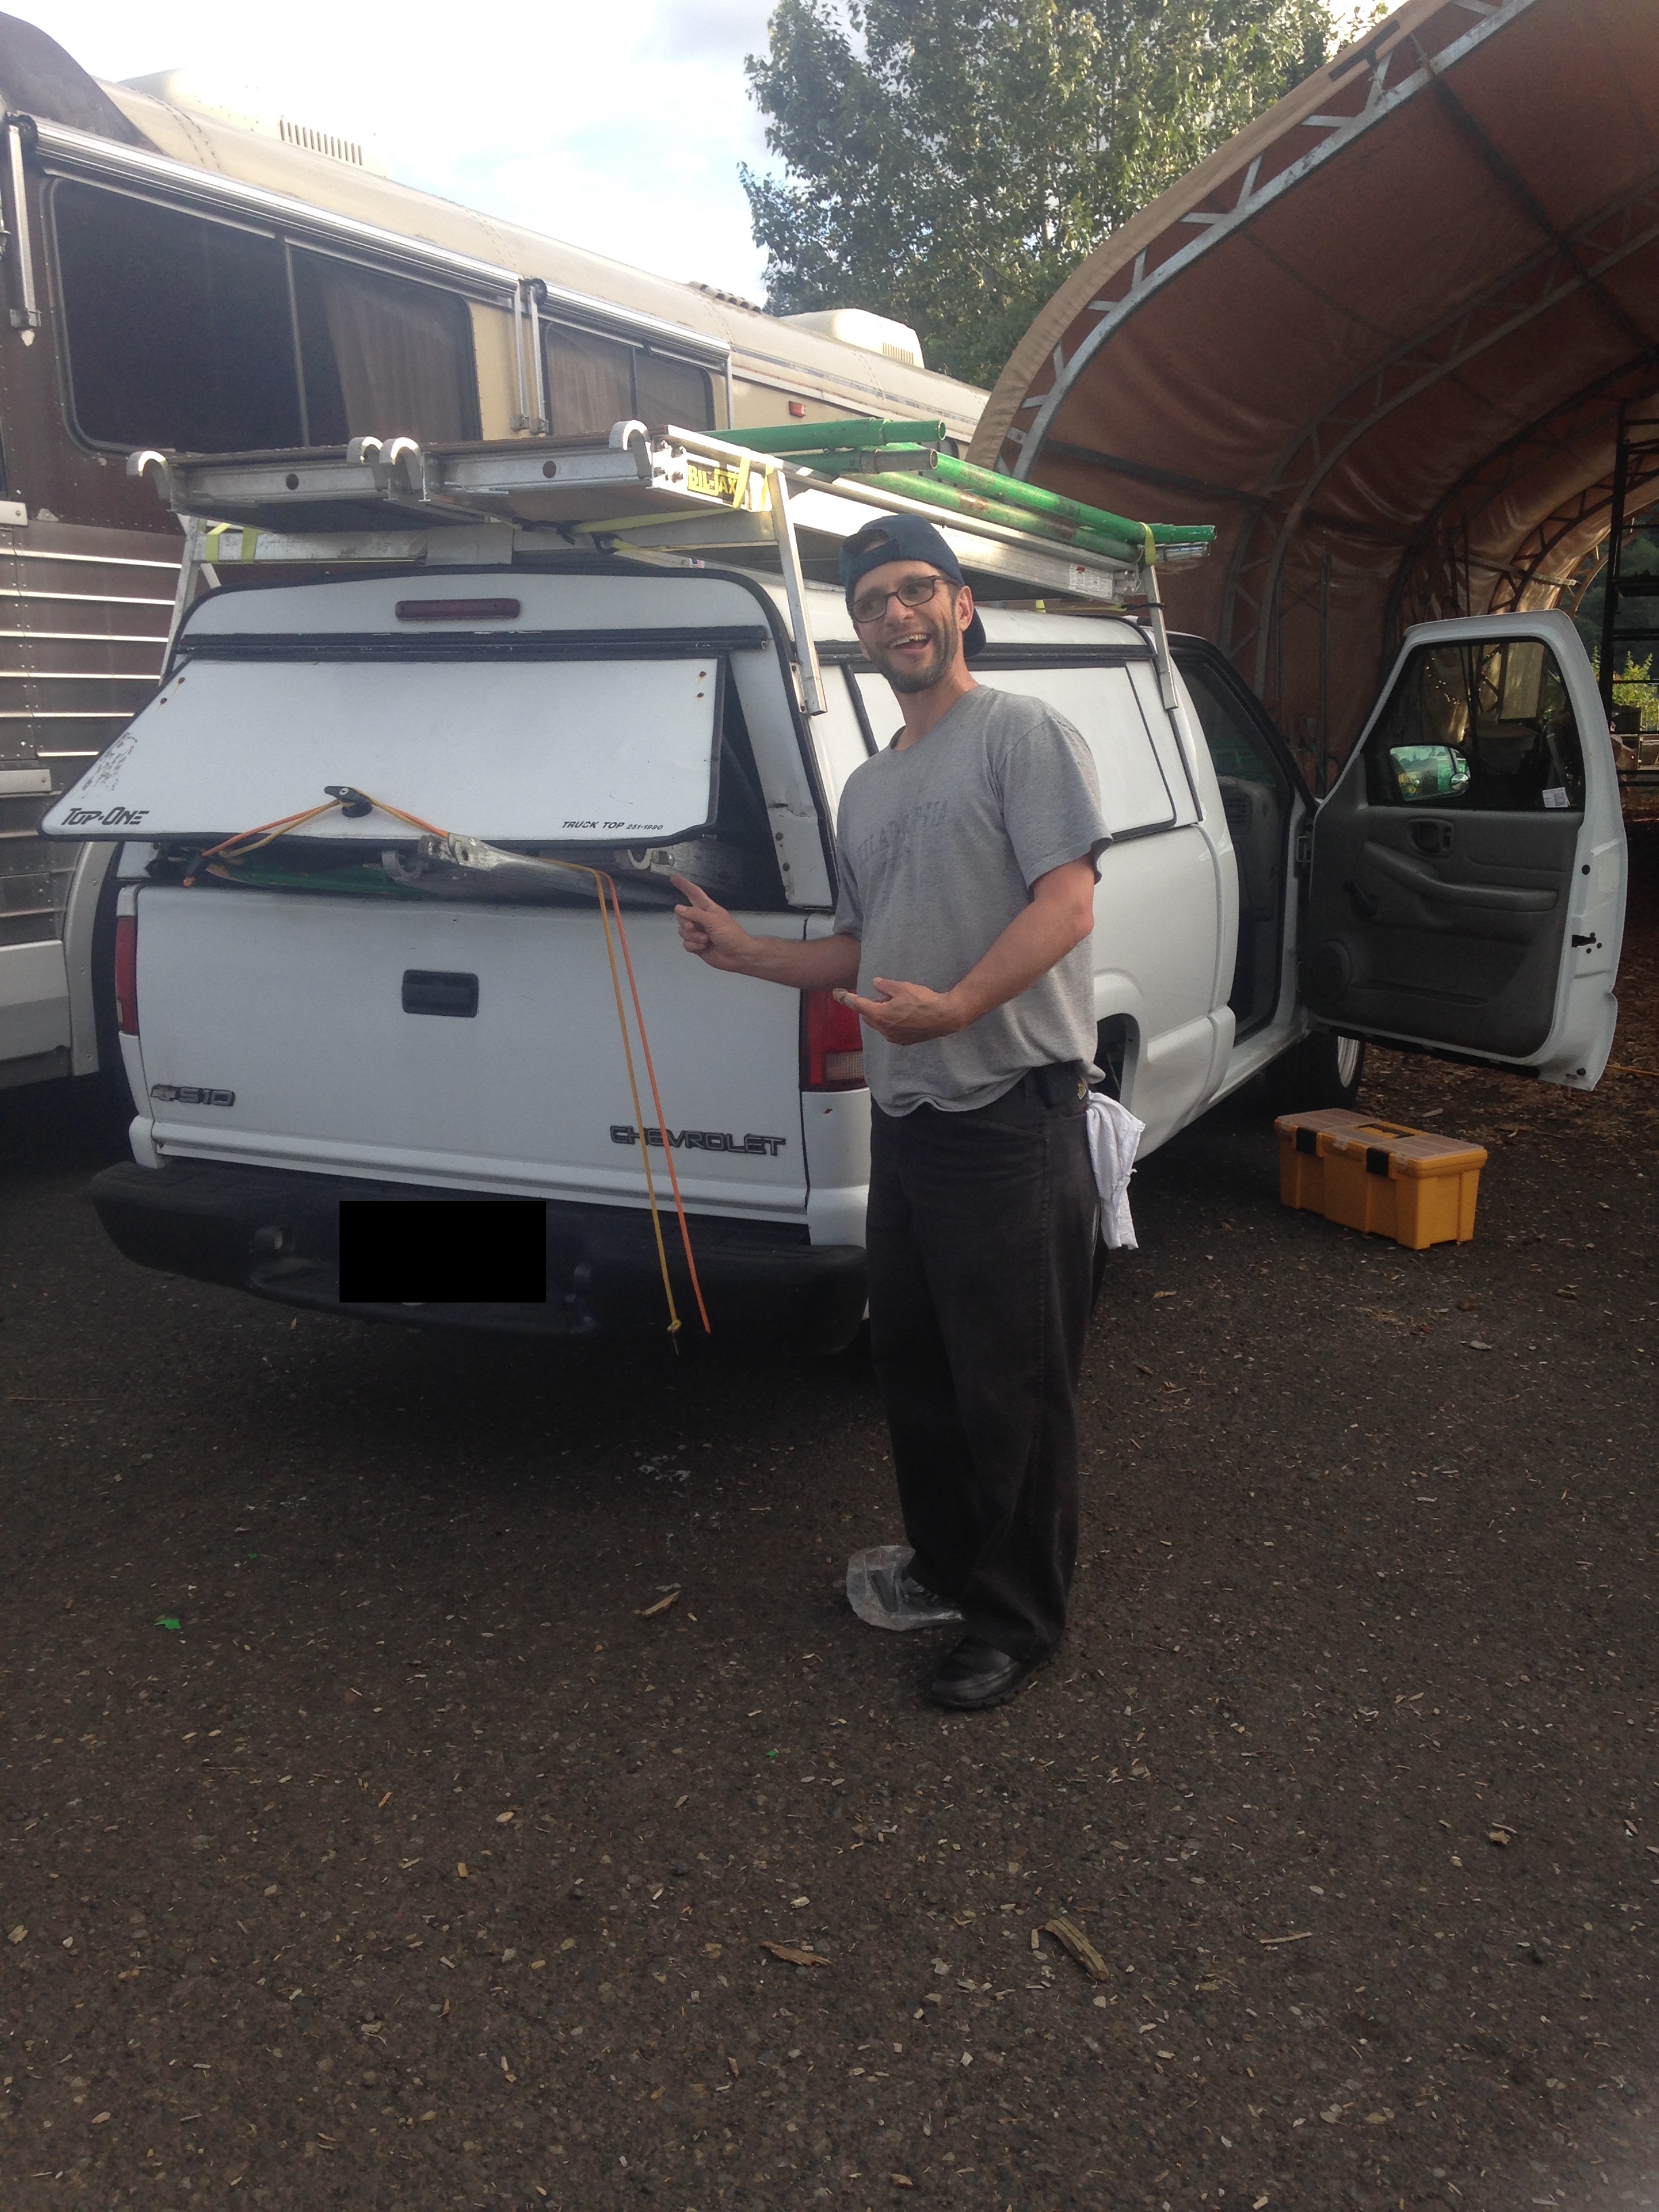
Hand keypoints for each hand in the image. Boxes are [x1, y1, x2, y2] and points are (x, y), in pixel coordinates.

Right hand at [671, 876, 754, 971]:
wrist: (737, 956)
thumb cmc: (730, 934)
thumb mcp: (713, 920)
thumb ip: (694, 914)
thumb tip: (678, 908)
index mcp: (707, 909)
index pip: (693, 893)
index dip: (684, 885)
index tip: (674, 878)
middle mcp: (701, 919)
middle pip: (682, 916)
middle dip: (686, 923)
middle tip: (695, 927)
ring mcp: (698, 933)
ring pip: (683, 931)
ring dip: (693, 937)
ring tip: (706, 940)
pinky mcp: (696, 946)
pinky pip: (686, 943)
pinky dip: (693, 946)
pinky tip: (703, 947)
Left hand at [833, 976, 964, 1045]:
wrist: (944, 1017)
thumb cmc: (923, 1000)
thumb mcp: (902, 987)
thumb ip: (885, 985)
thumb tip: (875, 983)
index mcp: (879, 1015)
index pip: (857, 1005)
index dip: (845, 998)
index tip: (836, 993)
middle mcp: (883, 1029)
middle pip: (868, 1015)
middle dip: (871, 1005)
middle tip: (885, 995)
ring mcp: (893, 1037)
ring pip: (879, 1023)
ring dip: (882, 1014)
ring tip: (899, 1004)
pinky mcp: (903, 1041)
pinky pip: (890, 1030)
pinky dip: (891, 1022)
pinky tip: (905, 1014)